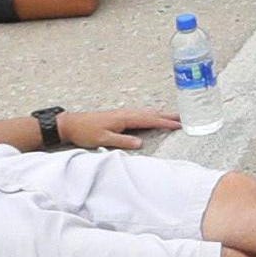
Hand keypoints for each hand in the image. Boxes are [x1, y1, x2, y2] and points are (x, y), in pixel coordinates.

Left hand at [50, 104, 179, 148]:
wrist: (71, 124)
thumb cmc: (86, 132)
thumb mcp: (103, 139)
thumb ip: (123, 141)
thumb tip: (141, 143)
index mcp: (124, 118)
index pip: (149, 120)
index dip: (165, 122)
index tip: (179, 124)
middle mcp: (126, 113)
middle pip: (151, 113)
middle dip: (168, 115)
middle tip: (184, 117)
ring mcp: (122, 113)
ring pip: (146, 113)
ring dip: (160, 114)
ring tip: (173, 116)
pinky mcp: (119, 116)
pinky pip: (140, 114)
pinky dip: (151, 115)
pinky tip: (152, 117)